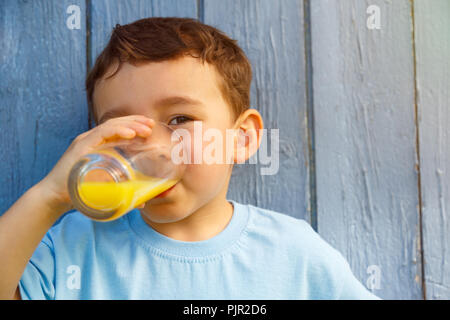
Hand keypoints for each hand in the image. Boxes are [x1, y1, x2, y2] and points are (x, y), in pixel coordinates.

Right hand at [37, 115, 154, 214]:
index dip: (135, 125)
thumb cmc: (80, 193)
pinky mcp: (81, 146)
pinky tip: (131, 134)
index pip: (118, 129)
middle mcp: (91, 139)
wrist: (55, 198)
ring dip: (130, 125)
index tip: (150, 127)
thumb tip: (143, 202)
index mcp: (98, 145)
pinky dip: (117, 131)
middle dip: (136, 121)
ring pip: (111, 126)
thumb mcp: (107, 189)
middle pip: (117, 124)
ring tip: (146, 129)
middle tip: (152, 124)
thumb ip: (124, 192)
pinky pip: (101, 133)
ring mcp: (85, 141)